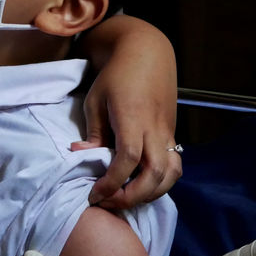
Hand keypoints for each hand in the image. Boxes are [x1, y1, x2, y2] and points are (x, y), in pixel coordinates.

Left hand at [73, 15, 179, 208]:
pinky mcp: (172, 133)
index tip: (95, 194)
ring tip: (126, 197)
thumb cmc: (117, 74)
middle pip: (155, 173)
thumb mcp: (96, 99)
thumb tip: (80, 155)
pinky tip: (143, 186)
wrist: (147, 53)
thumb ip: (93, 131)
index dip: (113, 182)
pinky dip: (162, 182)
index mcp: (133, 118)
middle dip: (133, 196)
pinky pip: (174, 165)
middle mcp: (155, 128)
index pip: (129, 158)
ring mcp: (167, 132)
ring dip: (151, 193)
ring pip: (171, 173)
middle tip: (108, 202)